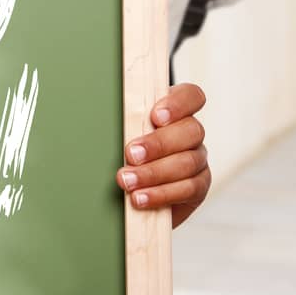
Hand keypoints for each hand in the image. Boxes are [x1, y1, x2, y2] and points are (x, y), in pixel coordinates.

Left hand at [116, 83, 210, 227]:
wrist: (139, 193)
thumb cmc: (130, 152)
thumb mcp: (126, 132)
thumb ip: (125, 122)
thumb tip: (97, 114)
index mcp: (177, 111)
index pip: (191, 96)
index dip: (178, 104)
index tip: (155, 117)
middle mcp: (191, 133)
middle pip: (191, 130)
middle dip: (158, 143)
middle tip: (131, 154)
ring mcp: (198, 159)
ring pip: (187, 162)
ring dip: (154, 173)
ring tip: (128, 181)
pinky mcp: (199, 186)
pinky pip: (188, 189)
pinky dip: (161, 194)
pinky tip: (141, 198)